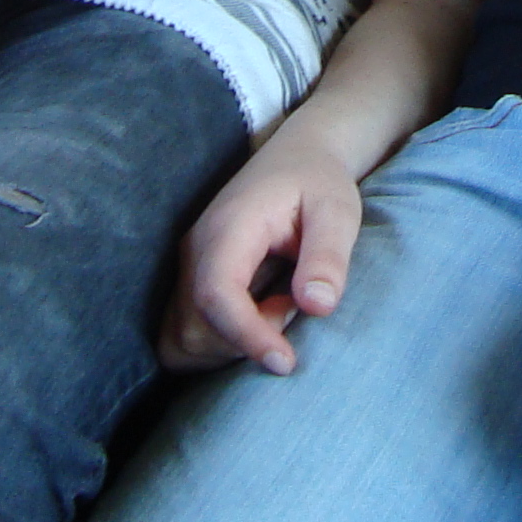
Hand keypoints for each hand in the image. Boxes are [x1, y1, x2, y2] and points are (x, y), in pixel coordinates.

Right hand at [159, 136, 361, 374]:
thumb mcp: (337, 211)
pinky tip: (256, 316)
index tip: (285, 362)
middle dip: (245, 341)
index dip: (245, 335)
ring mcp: (187, 266)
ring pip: (184, 338)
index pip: (215, 292)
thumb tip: (317, 307)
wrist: (296, 159)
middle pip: (195, 326)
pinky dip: (218, 344)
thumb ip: (328, 256)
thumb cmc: (318, 183)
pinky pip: (184, 335)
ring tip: (276, 307)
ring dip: (232, 345)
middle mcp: (196, 248)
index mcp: (230, 226)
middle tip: (290, 308)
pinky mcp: (189, 282)